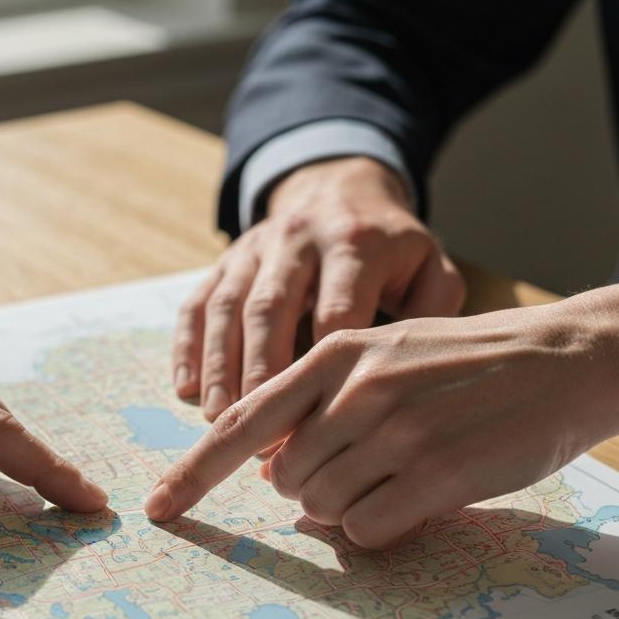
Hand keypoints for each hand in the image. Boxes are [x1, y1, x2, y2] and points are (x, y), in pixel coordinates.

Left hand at [149, 287, 618, 548]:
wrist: (564, 359)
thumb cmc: (464, 363)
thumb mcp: (382, 355)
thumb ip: (319, 404)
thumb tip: (273, 472)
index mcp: (333, 354)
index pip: (241, 424)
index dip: (193, 472)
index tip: (159, 509)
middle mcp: (356, 390)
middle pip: (281, 478)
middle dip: (305, 489)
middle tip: (360, 469)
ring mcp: (397, 432)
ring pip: (321, 507)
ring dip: (347, 506)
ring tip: (397, 472)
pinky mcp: (436, 474)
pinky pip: (366, 530)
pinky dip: (378, 526)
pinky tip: (416, 495)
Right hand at [172, 156, 464, 420]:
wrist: (339, 187)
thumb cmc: (388, 248)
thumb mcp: (428, 265)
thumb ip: (432, 312)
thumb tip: (402, 374)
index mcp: (354, 243)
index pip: (336, 309)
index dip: (323, 367)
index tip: (321, 421)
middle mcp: (298, 239)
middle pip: (271, 308)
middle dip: (260, 372)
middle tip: (259, 431)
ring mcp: (253, 249)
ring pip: (228, 308)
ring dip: (219, 366)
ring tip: (217, 418)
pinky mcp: (223, 262)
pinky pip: (197, 302)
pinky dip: (187, 346)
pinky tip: (186, 388)